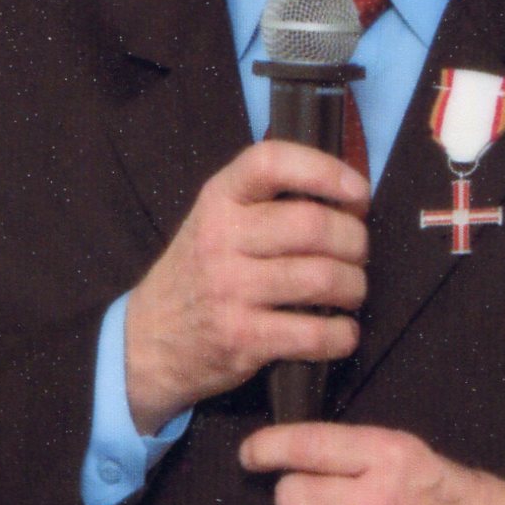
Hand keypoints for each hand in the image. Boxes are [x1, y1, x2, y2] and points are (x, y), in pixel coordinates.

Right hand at [125, 139, 371, 430]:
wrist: (146, 342)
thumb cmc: (198, 276)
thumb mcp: (215, 221)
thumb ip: (267, 203)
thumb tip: (350, 201)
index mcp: (218, 199)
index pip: (272, 162)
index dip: (325, 170)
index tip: (358, 192)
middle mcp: (221, 239)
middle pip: (314, 225)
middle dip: (355, 240)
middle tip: (357, 254)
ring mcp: (229, 290)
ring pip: (322, 278)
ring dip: (354, 287)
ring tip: (351, 291)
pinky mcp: (241, 338)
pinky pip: (314, 333)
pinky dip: (342, 335)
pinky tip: (341, 332)